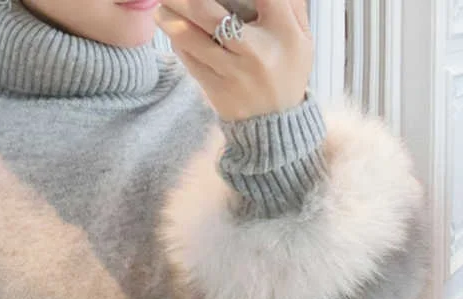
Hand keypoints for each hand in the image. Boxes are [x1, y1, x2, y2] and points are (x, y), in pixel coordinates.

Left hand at [155, 0, 313, 121]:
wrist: (276, 124)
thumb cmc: (287, 71)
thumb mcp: (302, 37)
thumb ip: (290, 4)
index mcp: (283, 32)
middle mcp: (255, 51)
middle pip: (208, 13)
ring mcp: (232, 72)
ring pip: (190, 38)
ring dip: (170, 18)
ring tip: (161, 6)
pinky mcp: (216, 89)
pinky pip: (190, 60)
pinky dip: (178, 41)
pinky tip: (172, 27)